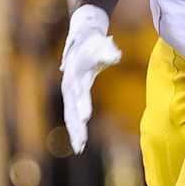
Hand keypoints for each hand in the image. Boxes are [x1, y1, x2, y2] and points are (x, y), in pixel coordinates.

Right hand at [60, 5, 121, 153]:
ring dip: (75, 132)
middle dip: (76, 126)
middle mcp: (70, 85)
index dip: (82, 104)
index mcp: (77, 73)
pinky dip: (75, 129)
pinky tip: (80, 143)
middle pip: (72, 109)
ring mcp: (68, 91)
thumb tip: (116, 56)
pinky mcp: (70, 96)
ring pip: (70, 116)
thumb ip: (108, 53)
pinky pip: (71, 115)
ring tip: (80, 148)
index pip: (80, 92)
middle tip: (81, 142)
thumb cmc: (95, 43)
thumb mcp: (102, 45)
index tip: (86, 118)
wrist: (82, 37)